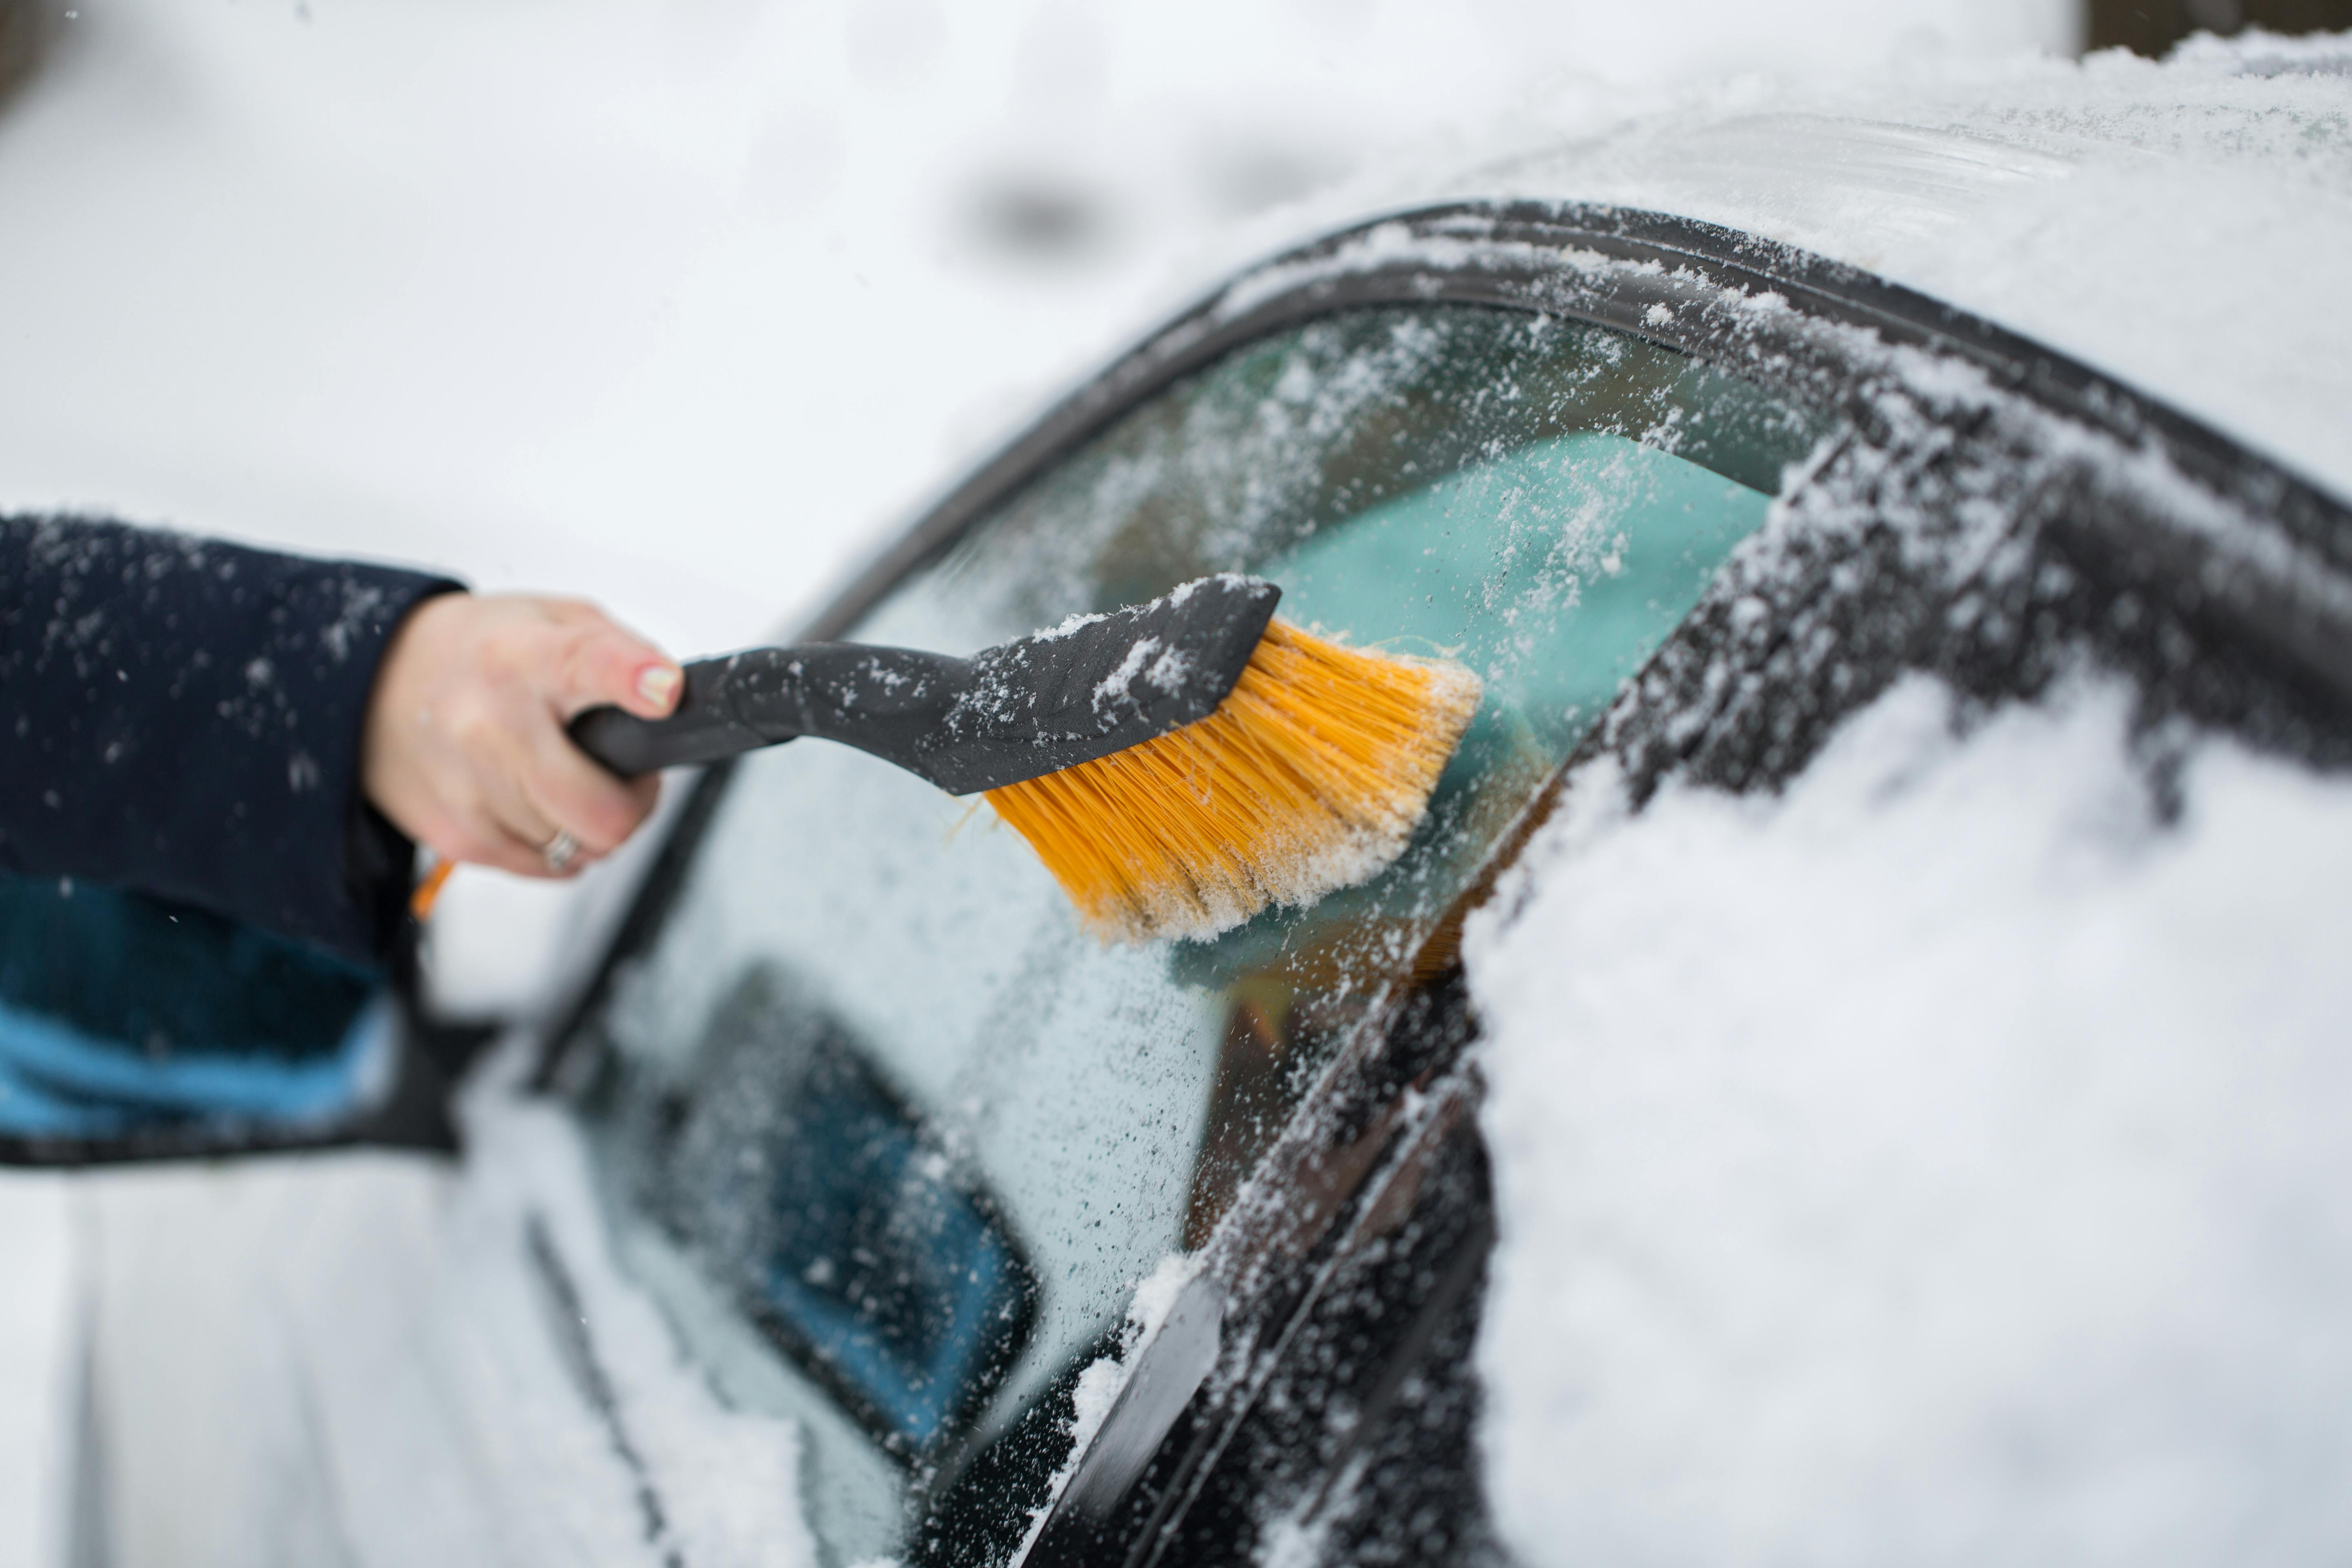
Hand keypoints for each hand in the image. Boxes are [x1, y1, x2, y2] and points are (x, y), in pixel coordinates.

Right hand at [362, 593, 682, 877]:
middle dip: (635, 802)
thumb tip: (672, 698)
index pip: (586, 663)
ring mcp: (470, 788)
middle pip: (601, 808)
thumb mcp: (550, 618)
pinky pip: (548, 866)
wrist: (369, 688)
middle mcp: (490, 724)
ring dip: (593, 822)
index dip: (633, 679)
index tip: (664, 690)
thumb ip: (619, 650)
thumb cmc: (477, 653)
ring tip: (567, 777)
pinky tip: (534, 801)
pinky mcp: (457, 836)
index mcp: (523, 656)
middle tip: (625, 775)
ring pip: (581, 847)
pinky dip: (558, 843)